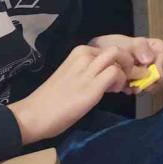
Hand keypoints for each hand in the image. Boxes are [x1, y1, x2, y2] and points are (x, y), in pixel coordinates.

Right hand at [6, 45, 129, 144]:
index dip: (121, 60)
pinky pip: (116, 73)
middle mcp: (84, 56)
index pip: (110, 49)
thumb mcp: (74, 76)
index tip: (121, 74)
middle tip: (127, 77)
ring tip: (119, 85)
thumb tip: (113, 75)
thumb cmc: (52, 99)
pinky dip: (121, 81)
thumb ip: (92, 71)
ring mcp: (88, 69)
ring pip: (119, 56)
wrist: (33, 115)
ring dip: (127, 70)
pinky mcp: (92, 85)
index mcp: (79, 52)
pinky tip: (112, 91)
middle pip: (118, 49)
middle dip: (128, 62)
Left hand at [89, 34, 162, 93]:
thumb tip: (149, 59)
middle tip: (142, 85)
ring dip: (142, 86)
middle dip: (151, 79)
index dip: (160, 60)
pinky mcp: (133, 81)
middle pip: (158, 69)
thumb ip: (138, 47)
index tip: (152, 69)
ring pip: (150, 81)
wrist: (93, 58)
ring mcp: (141, 71)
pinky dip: (132, 89)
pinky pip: (138, 87)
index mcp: (148, 45)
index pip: (161, 50)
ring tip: (131, 88)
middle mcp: (148, 58)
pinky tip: (125, 89)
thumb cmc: (108, 46)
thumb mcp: (122, 43)